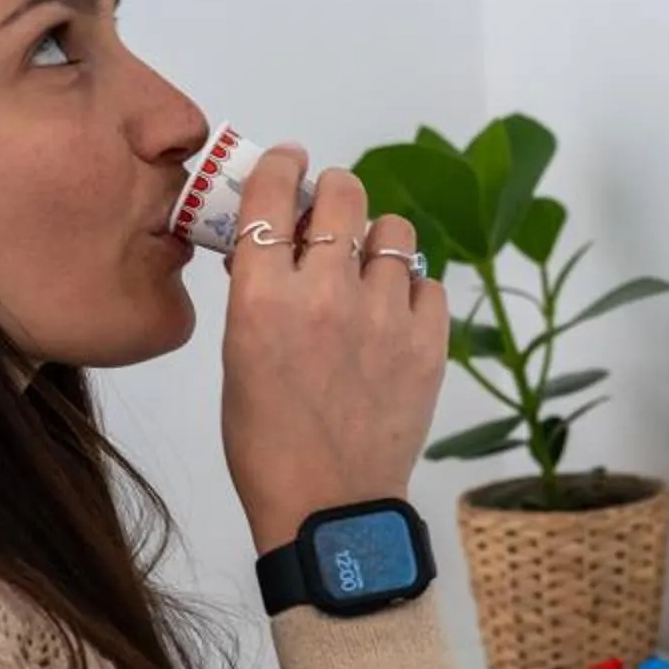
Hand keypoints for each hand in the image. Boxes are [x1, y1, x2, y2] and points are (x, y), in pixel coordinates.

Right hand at [221, 145, 449, 557]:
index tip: (288, 162)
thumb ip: (258, 292)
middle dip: (333, 192)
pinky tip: (395, 316)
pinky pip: (429, 283)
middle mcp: (325, 293)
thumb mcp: (238, 356)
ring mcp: (384, 316)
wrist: (328, 507)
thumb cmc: (267, 442)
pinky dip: (413, 291)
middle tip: (330, 213)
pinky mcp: (428, 342)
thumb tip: (275, 244)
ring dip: (377, 239)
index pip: (270, 192)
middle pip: (343, 193)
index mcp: (262, 297)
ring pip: (394, 231)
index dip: (280, 165)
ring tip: (368, 268)